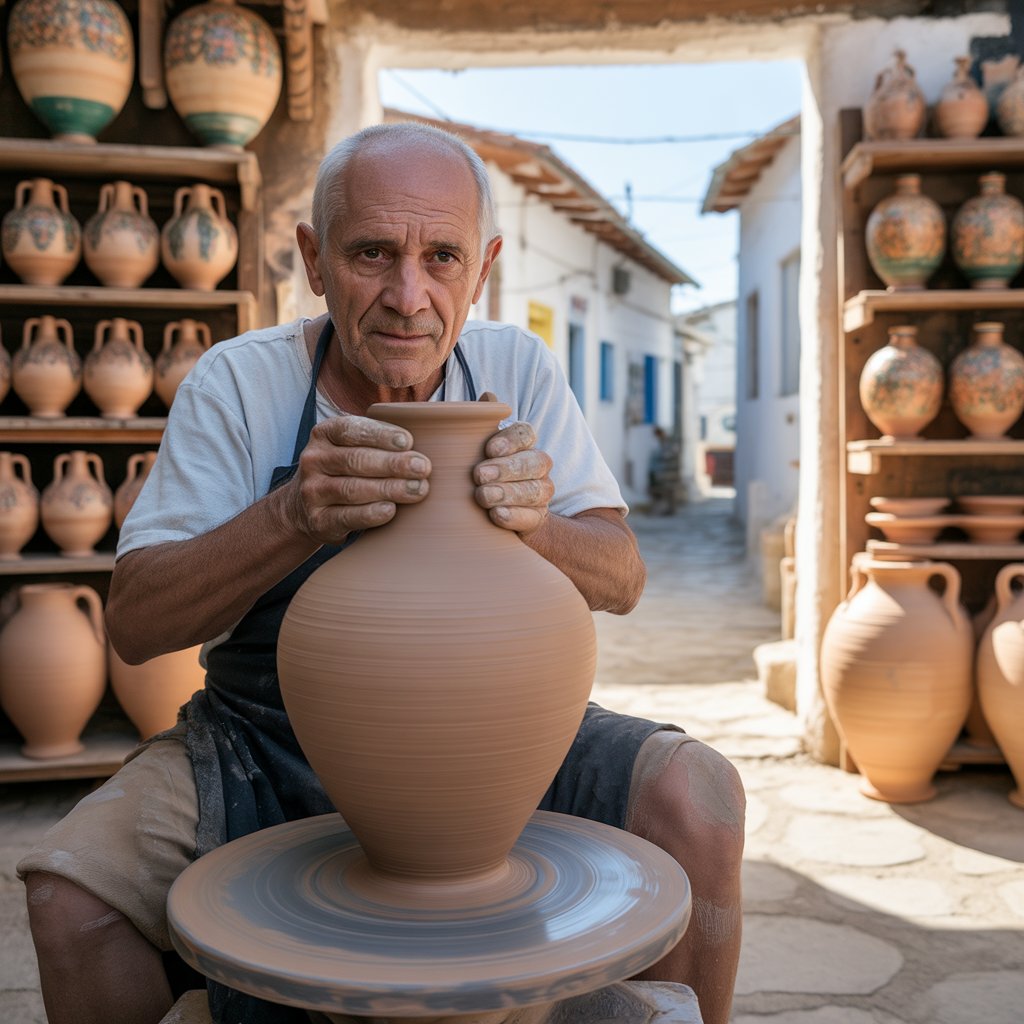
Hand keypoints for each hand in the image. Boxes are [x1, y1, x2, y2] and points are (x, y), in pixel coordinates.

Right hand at [286, 415, 430, 543]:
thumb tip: (425, 440)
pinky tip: (391, 510)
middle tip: (423, 468)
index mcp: (324, 434)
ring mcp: (312, 491)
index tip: (408, 442)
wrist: (305, 506)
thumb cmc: (343, 470)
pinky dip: (371, 513)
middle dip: (393, 464)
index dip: (381, 435)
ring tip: (417, 489)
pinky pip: (347, 516)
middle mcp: (313, 460)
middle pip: (356, 461)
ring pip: (353, 489)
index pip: (351, 430)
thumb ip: (378, 439)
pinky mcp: (317, 520)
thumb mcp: (351, 446)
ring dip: (389, 489)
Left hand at [473, 393, 553, 534]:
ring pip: (535, 490)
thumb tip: (487, 396)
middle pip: (534, 462)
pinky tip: (497, 515)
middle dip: (507, 468)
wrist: (495, 513)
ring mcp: (541, 492)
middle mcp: (538, 465)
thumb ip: (480, 423)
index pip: (526, 434)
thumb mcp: (475, 448)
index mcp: (524, 444)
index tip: (489, 449)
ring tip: (484, 497)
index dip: (510, 440)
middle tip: (479, 475)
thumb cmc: (483, 472)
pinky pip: (533, 516)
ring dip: (508, 493)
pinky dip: (515, 516)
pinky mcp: (538, 518)